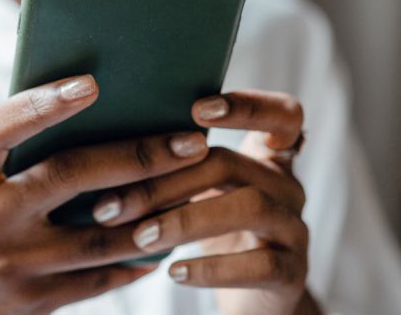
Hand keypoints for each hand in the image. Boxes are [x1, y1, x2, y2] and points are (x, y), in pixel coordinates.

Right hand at [0, 75, 210, 314]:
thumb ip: (6, 158)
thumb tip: (86, 118)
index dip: (40, 104)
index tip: (91, 84)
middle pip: (68, 177)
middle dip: (138, 156)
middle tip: (190, 141)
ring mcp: (4, 267)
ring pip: (97, 235)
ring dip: (153, 212)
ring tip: (193, 188)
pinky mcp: (29, 303)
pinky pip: (95, 280)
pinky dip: (133, 260)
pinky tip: (161, 243)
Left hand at [91, 90, 321, 314]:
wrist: (250, 300)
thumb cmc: (212, 234)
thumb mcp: (200, 194)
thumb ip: (177, 165)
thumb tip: (105, 145)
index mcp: (267, 158)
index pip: (281, 115)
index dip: (247, 106)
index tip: (197, 109)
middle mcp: (287, 187)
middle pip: (231, 164)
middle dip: (166, 181)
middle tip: (113, 204)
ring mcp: (296, 229)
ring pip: (250, 207)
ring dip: (185, 220)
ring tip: (141, 237)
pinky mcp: (294, 273)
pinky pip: (260, 265)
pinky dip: (212, 268)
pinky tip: (174, 272)